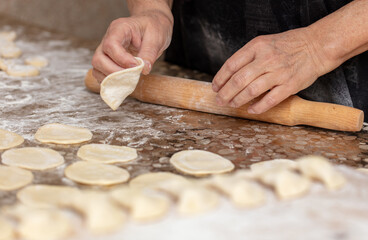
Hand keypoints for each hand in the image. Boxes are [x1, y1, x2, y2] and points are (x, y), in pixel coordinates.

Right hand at [92, 10, 172, 82]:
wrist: (152, 25)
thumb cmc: (153, 27)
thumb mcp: (156, 37)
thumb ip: (149, 53)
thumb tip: (144, 69)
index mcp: (119, 28)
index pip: (111, 45)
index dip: (121, 59)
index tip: (136, 66)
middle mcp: (108, 38)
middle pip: (98, 58)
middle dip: (114, 72)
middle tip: (132, 76)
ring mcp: (106, 50)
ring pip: (97, 67)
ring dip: (111, 78)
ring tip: (129, 80)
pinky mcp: (108, 60)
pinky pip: (101, 73)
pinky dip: (110, 81)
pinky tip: (124, 82)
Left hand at [212, 28, 328, 113]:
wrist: (317, 46)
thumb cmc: (288, 45)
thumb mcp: (264, 43)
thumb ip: (248, 56)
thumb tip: (229, 75)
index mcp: (257, 46)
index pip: (231, 65)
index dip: (220, 78)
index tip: (215, 87)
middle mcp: (266, 59)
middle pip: (238, 80)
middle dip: (225, 93)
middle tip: (219, 100)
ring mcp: (278, 73)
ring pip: (251, 90)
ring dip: (237, 100)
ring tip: (231, 104)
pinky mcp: (290, 85)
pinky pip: (269, 100)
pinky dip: (257, 107)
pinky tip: (250, 109)